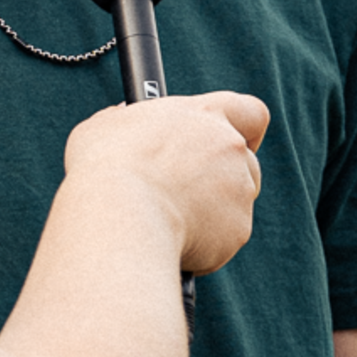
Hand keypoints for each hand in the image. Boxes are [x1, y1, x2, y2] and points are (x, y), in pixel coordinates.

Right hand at [65, 90, 266, 278]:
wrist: (119, 215)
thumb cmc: (106, 168)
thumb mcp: (108, 127)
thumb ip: (129, 122)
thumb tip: (124, 122)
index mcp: (204, 114)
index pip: (250, 112)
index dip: (245, 129)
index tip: (231, 142)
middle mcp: (230, 149)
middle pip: (246, 163)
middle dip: (223, 179)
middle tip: (187, 192)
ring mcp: (239, 191)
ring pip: (235, 204)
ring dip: (210, 212)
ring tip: (166, 219)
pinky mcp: (237, 231)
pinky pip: (224, 239)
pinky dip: (203, 244)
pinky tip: (169, 240)